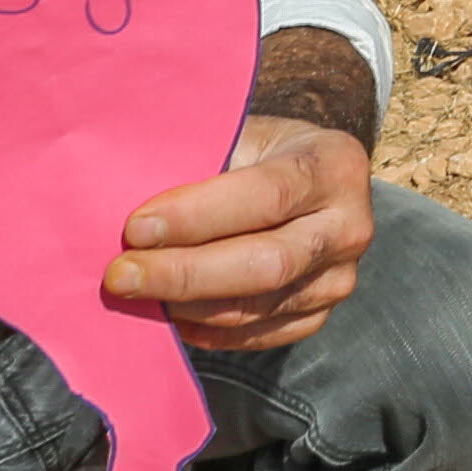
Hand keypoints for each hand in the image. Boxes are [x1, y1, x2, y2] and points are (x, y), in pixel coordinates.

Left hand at [106, 112, 376, 348]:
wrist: (306, 177)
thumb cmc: (257, 150)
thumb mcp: (239, 135)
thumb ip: (199, 164)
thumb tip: (122, 199)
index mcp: (334, 165)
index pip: (266, 197)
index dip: (198, 217)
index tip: (135, 228)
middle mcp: (349, 226)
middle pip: (266, 264)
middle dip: (185, 273)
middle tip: (122, 275)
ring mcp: (339, 277)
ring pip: (259, 306)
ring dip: (188, 304)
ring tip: (136, 293)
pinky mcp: (320, 314)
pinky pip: (260, 335)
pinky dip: (209, 330)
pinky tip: (171, 316)